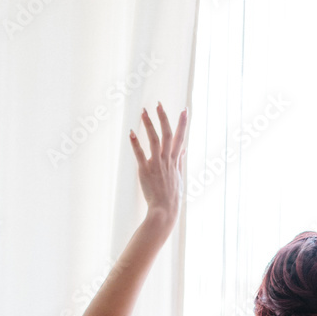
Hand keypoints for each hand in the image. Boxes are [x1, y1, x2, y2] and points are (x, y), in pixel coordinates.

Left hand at [129, 103, 187, 229]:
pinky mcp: (145, 171)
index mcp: (175, 162)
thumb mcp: (179, 177)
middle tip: (159, 104)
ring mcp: (157, 165)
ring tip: (143, 112)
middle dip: (164, 118)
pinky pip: (140, 154)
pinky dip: (136, 143)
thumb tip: (182, 150)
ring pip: (154, 140)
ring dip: (149, 125)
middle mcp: (167, 161)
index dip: (183, 124)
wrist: (165, 211)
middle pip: (167, 135)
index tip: (184, 110)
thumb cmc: (172, 196)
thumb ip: (179, 161)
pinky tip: (131, 132)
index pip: (180, 138)